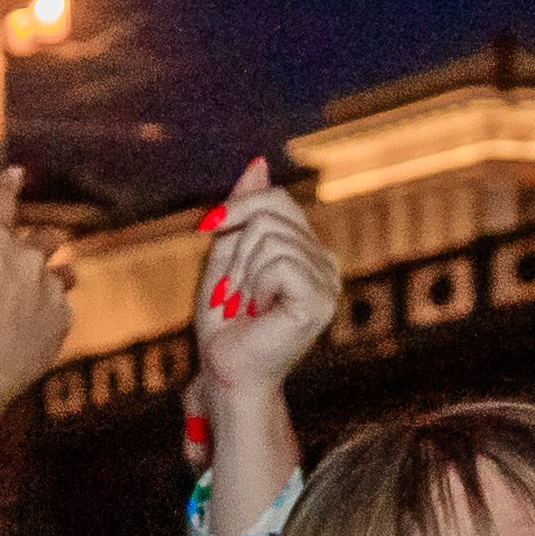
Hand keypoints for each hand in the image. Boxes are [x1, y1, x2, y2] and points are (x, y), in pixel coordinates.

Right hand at [0, 168, 74, 409]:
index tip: (16, 172)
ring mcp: (50, 291)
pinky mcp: (63, 319)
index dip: (8, 184)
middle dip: (42, 240)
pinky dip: (51, 311)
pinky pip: (63, 306)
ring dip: (54, 276)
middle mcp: (28, 262)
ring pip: (64, 272)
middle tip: (28, 257)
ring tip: (38, 292)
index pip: (3, 204)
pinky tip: (30, 328)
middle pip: (49, 236)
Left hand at [194, 158, 340, 390]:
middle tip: (234, 291)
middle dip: (236, 249)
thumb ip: (243, 210)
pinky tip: (259, 311)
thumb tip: (259, 162)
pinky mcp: (320, 300)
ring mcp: (328, 283)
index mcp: (307, 253)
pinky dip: (255, 284)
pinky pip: (278, 261)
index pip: (278, 200)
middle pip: (271, 215)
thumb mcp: (225, 255)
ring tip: (246, 305)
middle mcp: (325, 265)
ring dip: (242, 273)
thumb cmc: (224, 325)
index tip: (206, 228)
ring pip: (270, 238)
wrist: (225, 373)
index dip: (237, 208)